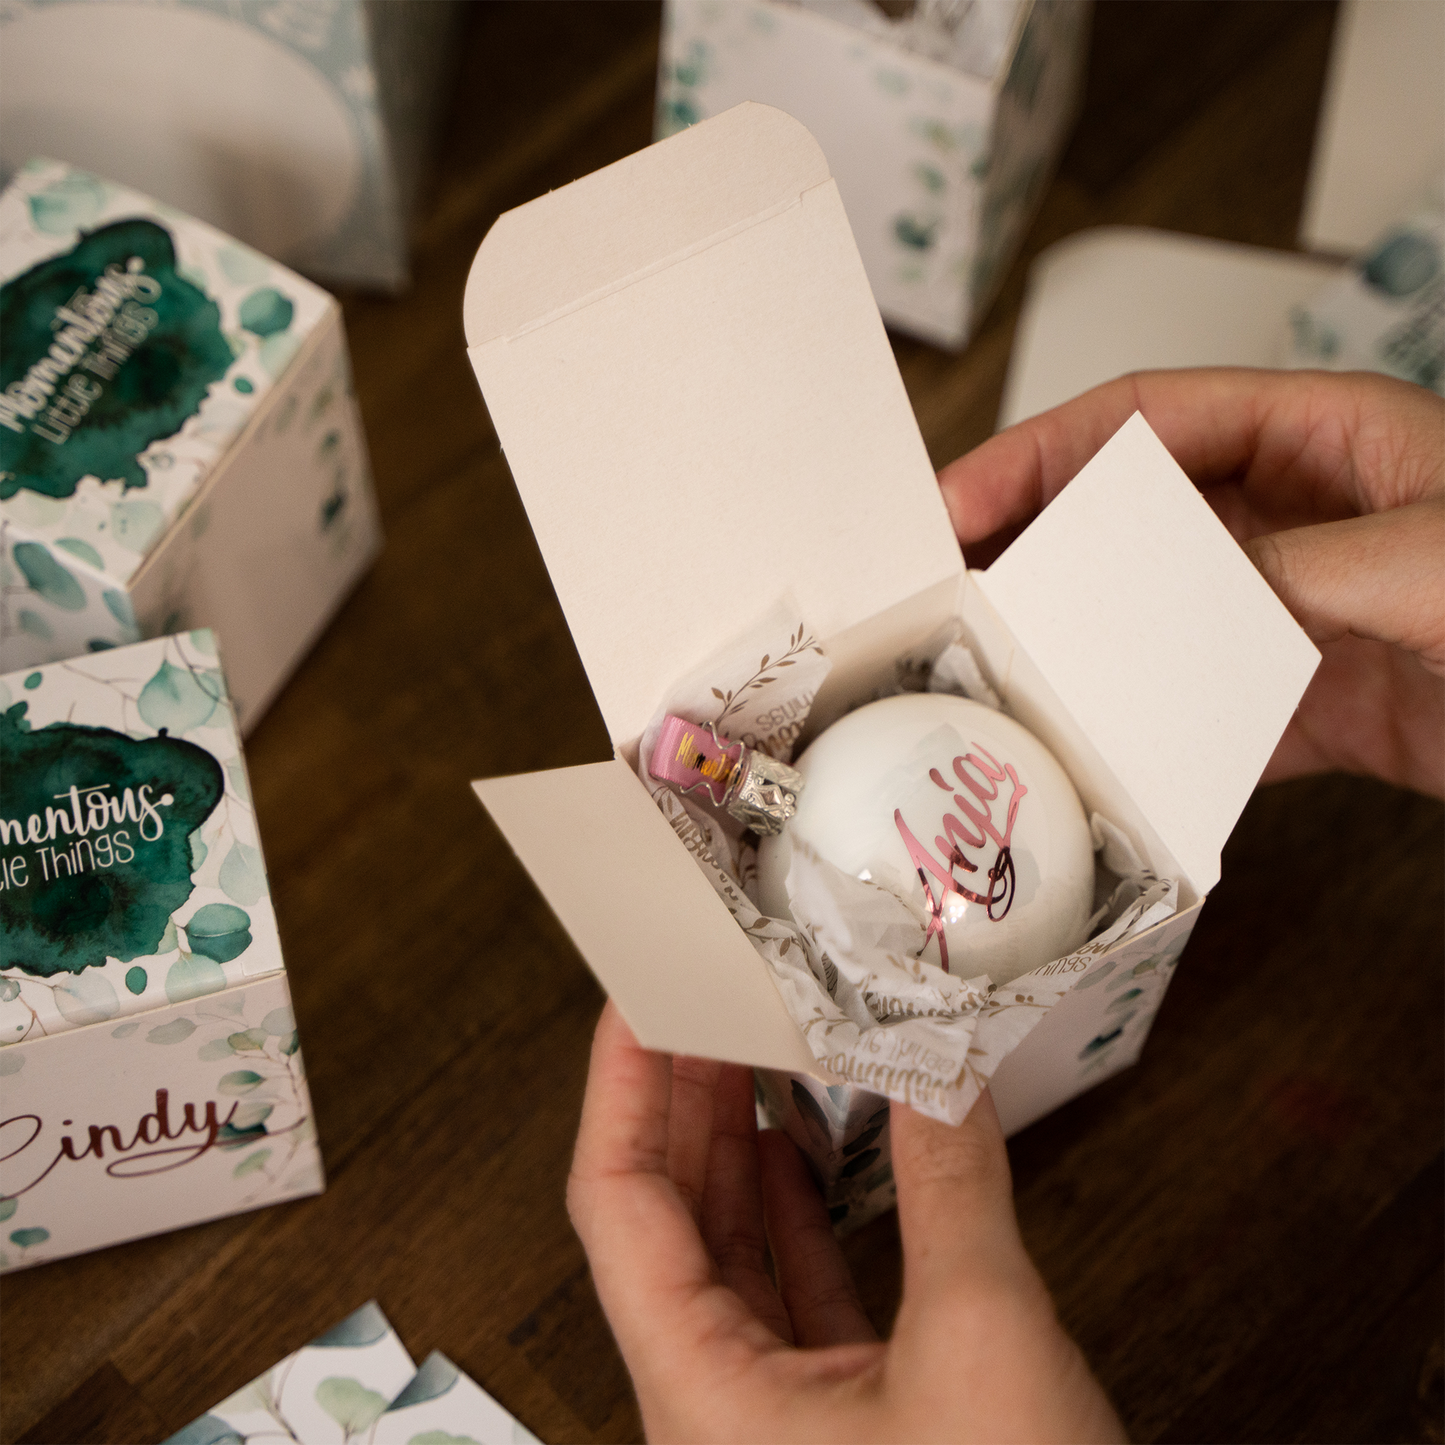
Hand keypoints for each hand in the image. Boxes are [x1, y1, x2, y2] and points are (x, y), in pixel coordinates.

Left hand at [568, 1002, 1125, 1444]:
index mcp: (699, 1391)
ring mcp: (773, 1416)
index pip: (616, 1203)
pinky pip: (789, 1292)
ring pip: (727, 1253)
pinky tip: (810, 1153)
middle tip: (699, 1000)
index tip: (636, 1001)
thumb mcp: (981, 1346)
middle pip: (664, 1219)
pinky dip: (796, 1211)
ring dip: (738, 1147)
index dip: (617, 1088)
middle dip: (679, 1099)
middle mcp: (714, 1402)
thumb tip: (941, 1069)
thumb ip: (951, 1191)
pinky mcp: (838, 1422)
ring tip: (750, 1049)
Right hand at [937, 369, 1444, 800]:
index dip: (1039, 453)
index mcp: (1321, 440)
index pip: (1144, 422)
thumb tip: (1165, 600)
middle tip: (950, 599)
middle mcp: (1293, 523)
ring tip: (998, 682)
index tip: (956, 503)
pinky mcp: (1313, 708)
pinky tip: (1103, 762)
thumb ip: (1291, 566)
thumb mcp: (1433, 559)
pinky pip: (1201, 716)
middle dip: (1034, 553)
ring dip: (1078, 651)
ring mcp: (1297, 617)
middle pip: (1126, 522)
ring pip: (1148, 622)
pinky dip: (1147, 741)